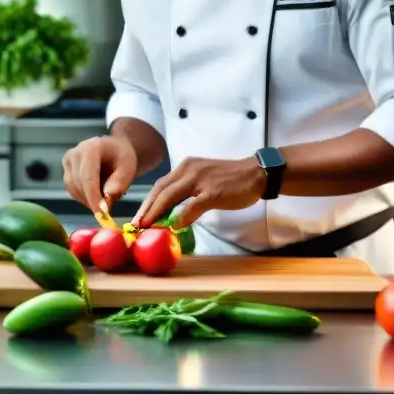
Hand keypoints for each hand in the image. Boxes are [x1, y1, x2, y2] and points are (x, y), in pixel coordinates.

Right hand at [62, 135, 137, 213]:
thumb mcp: (128, 168)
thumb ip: (119, 183)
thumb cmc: (122, 157)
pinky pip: (72, 190)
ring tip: (105, 197)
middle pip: (80, 185)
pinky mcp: (66, 170)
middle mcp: (75, 153)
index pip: (88, 178)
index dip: (93, 198)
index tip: (101, 215)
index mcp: (91, 148)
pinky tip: (96, 194)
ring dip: (88, 199)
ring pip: (74, 189)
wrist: (114, 148)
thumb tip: (106, 201)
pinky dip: (84, 197)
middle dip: (93, 201)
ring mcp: (68, 161)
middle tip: (108, 210)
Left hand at [133, 156, 265, 228]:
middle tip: (137, 224)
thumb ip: (187, 194)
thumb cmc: (230, 179)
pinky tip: (175, 226)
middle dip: (146, 208)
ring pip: (170, 196)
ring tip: (148, 226)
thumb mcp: (203, 181)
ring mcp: (200, 180)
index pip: (160, 185)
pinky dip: (182, 216)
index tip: (138, 217)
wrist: (256, 173)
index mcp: (186, 167)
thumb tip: (172, 214)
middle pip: (160, 190)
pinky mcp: (213, 191)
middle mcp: (189, 169)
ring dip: (156, 212)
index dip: (147, 202)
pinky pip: (192, 205)